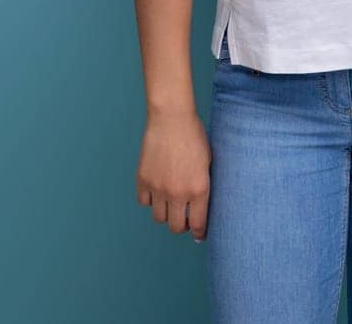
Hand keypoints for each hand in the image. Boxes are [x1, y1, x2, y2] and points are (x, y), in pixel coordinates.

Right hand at [136, 109, 211, 241]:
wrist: (172, 118)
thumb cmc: (194, 136)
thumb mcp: (208, 162)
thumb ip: (204, 186)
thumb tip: (202, 208)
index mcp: (199, 189)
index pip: (198, 224)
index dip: (199, 232)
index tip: (199, 234)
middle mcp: (178, 193)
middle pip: (177, 227)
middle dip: (182, 225)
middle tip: (184, 217)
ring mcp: (159, 188)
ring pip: (159, 218)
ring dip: (166, 213)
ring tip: (170, 202)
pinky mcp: (143, 180)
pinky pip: (145, 202)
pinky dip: (150, 199)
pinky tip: (157, 188)